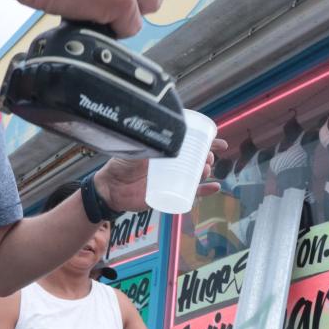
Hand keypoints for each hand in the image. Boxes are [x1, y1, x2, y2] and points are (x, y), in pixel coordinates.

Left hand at [95, 137, 227, 212]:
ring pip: (196, 175)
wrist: (110, 188)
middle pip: (197, 159)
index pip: (190, 143)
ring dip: (207, 172)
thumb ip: (148, 141)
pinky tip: (216, 187)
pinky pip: (191, 194)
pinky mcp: (170, 195)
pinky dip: (204, 191)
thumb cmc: (121, 165)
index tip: (218, 140)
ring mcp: (172, 180)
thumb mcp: (136, 149)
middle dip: (207, 156)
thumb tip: (163, 133)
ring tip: (207, 169)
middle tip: (208, 157)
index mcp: (167, 151)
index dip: (206, 141)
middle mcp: (172, 164)